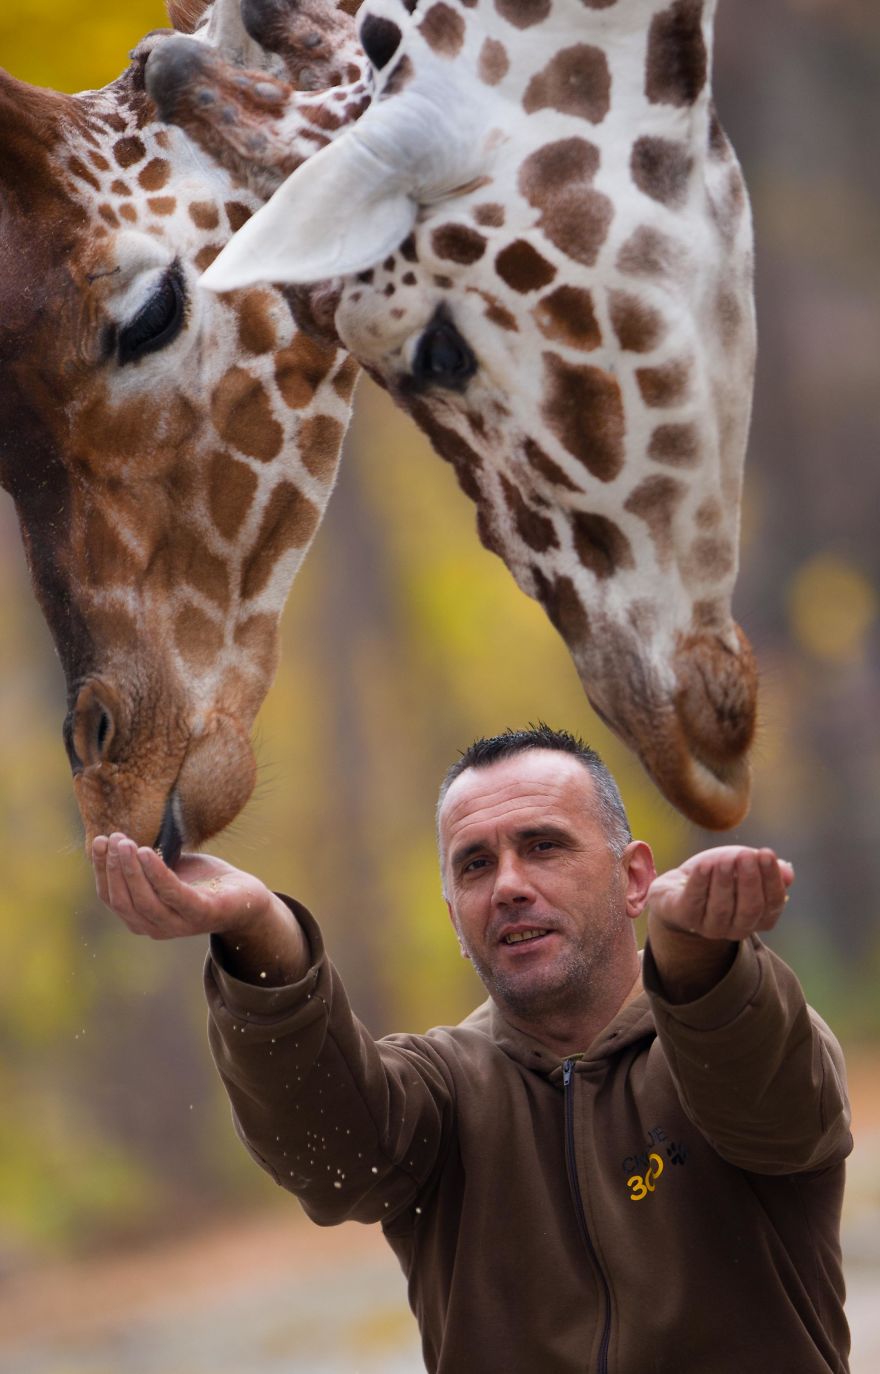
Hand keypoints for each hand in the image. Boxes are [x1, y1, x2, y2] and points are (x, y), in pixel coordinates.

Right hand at [92, 834, 308, 983]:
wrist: (247, 897)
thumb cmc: (203, 882)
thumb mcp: (168, 870)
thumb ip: (143, 862)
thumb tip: (116, 836)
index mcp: (142, 918)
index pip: (111, 897)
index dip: (100, 870)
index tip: (98, 841)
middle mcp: (155, 927)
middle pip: (123, 900)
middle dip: (112, 868)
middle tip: (110, 838)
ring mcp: (178, 924)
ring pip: (143, 900)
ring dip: (130, 869)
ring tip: (125, 842)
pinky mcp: (201, 914)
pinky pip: (173, 894)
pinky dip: (156, 873)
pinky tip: (146, 852)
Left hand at [648, 846, 792, 942]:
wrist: (678, 888)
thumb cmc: (720, 876)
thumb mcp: (746, 868)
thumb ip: (767, 870)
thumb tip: (788, 872)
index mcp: (759, 918)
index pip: (773, 903)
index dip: (771, 879)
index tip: (767, 853)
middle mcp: (737, 928)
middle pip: (750, 908)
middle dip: (749, 880)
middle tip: (746, 856)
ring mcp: (710, 927)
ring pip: (721, 907)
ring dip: (724, 881)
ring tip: (725, 860)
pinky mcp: (684, 917)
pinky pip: (694, 902)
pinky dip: (701, 882)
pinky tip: (705, 865)